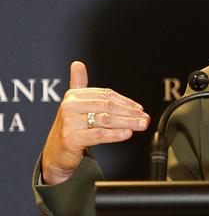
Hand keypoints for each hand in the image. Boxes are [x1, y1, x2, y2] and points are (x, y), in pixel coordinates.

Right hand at [41, 61, 150, 184]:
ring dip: (127, 123)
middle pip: (107, 106)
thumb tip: (77, 64)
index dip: (126, 101)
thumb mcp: (75, 104)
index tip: (140, 108)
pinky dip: (115, 134)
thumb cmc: (71, 126)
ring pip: (105, 120)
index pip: (106, 95)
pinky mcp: (70, 138)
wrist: (56, 152)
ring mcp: (69, 122)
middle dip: (130, 112)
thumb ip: (79, 84)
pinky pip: (98, 134)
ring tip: (140, 125)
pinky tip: (127, 133)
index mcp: (73, 95)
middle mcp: (70, 106)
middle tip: (145, 118)